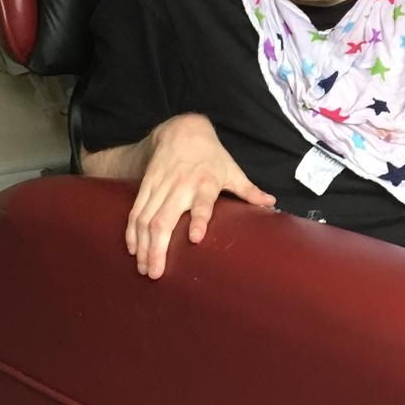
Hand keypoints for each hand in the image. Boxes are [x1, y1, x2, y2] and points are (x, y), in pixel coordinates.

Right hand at [127, 113, 274, 278]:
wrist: (182, 130)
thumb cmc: (212, 156)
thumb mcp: (232, 170)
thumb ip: (249, 190)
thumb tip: (272, 203)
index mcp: (205, 183)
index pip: (202, 203)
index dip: (199, 220)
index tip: (196, 238)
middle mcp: (180, 186)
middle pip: (163, 220)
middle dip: (157, 248)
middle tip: (156, 273)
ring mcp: (160, 186)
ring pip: (145, 219)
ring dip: (142, 246)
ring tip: (144, 268)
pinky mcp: (146, 185)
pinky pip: (135, 211)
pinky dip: (132, 232)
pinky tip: (133, 250)